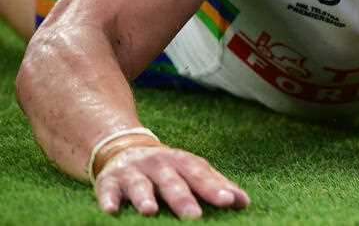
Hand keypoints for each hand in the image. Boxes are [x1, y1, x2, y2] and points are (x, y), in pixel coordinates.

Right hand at [94, 144, 249, 218]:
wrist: (125, 147)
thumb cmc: (167, 168)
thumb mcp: (190, 171)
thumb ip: (215, 185)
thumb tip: (244, 202)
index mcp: (182, 162)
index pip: (200, 174)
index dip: (214, 187)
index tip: (229, 201)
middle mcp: (158, 164)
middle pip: (172, 181)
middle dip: (182, 198)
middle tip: (194, 217)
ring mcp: (133, 171)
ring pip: (140, 184)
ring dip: (144, 197)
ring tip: (150, 211)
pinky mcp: (109, 181)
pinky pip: (107, 190)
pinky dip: (108, 200)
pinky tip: (111, 210)